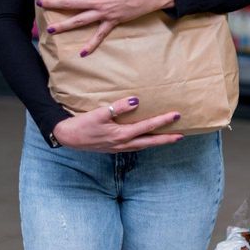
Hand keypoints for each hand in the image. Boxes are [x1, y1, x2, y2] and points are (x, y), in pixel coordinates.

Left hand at [37, 0, 174, 55]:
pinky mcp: (111, 21)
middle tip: (39, 3)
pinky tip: (82, 53)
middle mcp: (96, 0)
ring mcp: (103, 13)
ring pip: (80, 20)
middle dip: (53, 3)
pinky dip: (91, 44)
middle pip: (70, 2)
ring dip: (64, 25)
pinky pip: (100, 35)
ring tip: (51, 29)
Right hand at [52, 96, 182, 151]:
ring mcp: (119, 148)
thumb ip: (118, 107)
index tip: (176, 115)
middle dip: (166, 138)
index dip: (163, 121)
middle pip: (150, 141)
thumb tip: (136, 101)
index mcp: (122, 134)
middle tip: (181, 135)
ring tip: (170, 138)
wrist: (68, 137)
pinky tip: (148, 140)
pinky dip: (145, 144)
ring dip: (157, 142)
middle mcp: (123, 144)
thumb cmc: (83, 124)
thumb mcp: (99, 113)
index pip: (147, 126)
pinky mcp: (115, 148)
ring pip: (144, 146)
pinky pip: (135, 147)